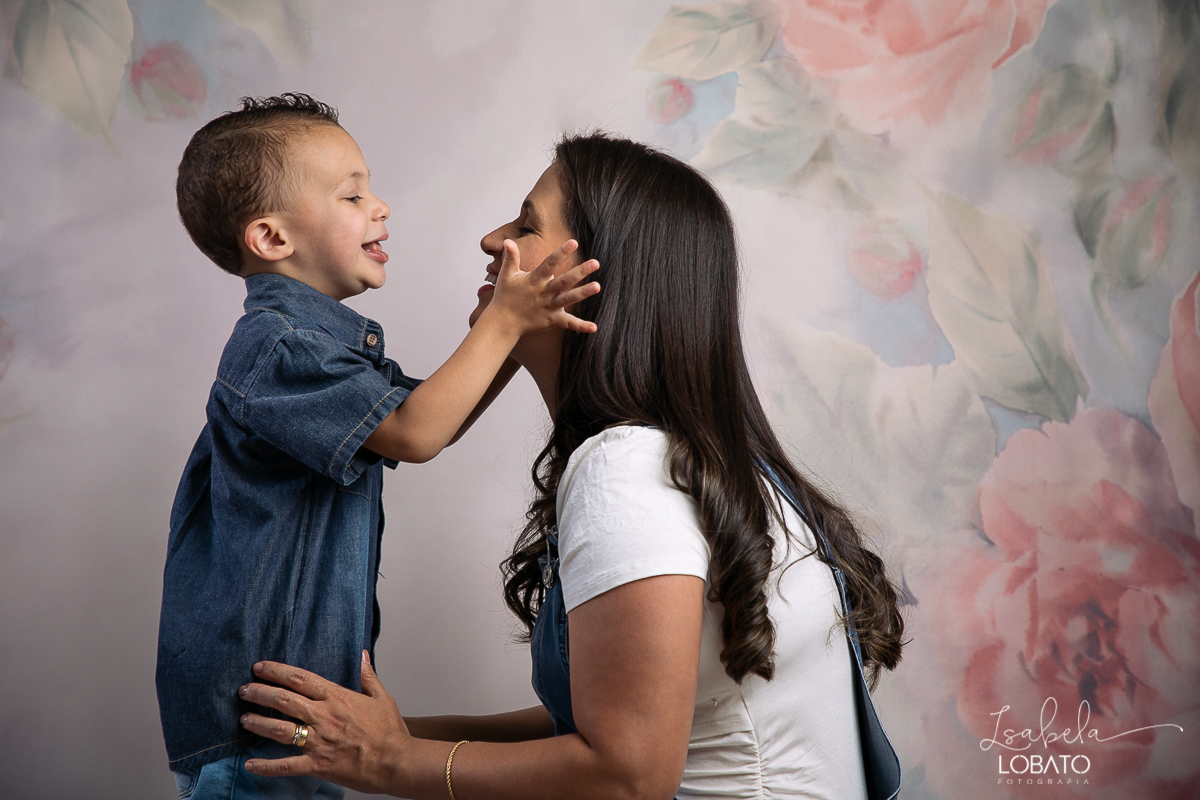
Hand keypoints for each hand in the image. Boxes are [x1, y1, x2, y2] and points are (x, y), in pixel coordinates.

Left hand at [238, 651, 411, 793]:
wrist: (396, 761)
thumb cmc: (391, 732)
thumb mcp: (382, 697)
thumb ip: (368, 676)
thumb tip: (362, 655)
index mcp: (337, 698)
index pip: (300, 679)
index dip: (277, 671)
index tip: (260, 668)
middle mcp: (323, 716)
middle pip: (283, 700)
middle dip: (260, 693)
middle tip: (244, 690)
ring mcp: (318, 741)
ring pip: (279, 729)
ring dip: (258, 723)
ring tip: (244, 719)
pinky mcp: (317, 764)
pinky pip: (286, 765)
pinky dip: (266, 766)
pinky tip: (251, 765)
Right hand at [487, 239, 599, 334]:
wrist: (502, 322)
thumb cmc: (505, 297)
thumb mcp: (506, 275)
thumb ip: (510, 258)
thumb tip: (508, 241)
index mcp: (534, 280)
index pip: (550, 263)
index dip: (561, 253)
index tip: (574, 242)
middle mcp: (544, 292)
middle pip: (564, 280)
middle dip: (580, 272)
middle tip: (596, 263)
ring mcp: (549, 306)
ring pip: (568, 298)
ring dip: (583, 293)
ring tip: (598, 286)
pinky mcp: (552, 319)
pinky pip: (568, 323)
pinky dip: (580, 326)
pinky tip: (594, 327)